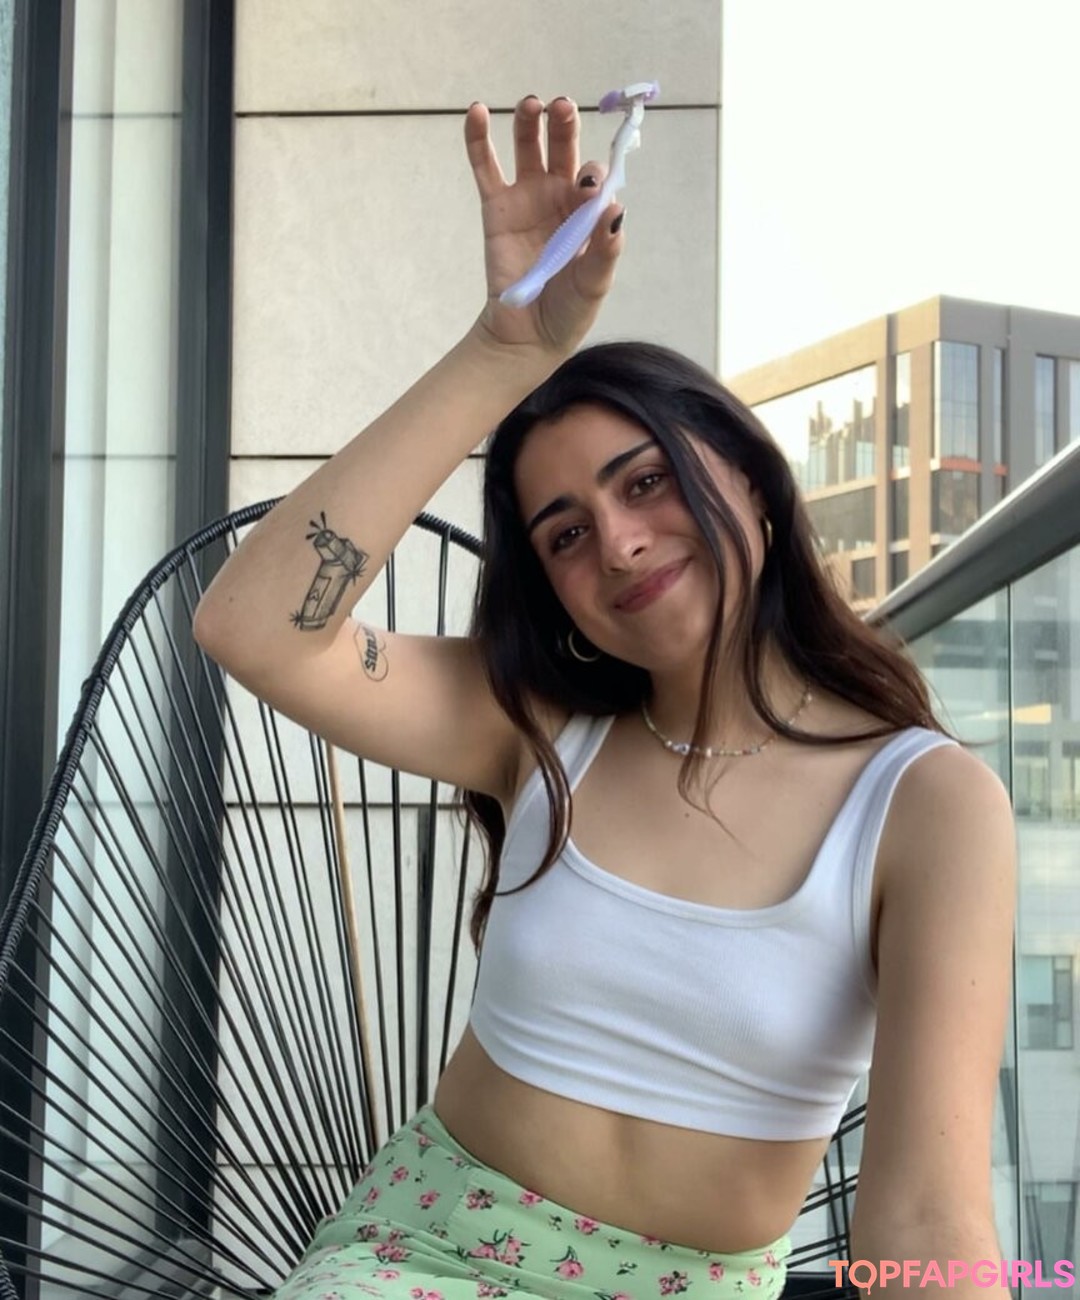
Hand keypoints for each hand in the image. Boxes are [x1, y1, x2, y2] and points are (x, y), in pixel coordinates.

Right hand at [464, 95, 623, 357]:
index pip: (593, 178)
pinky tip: (476, 112)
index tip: (586, 184)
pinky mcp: (496, 208)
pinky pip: (485, 167)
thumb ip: (606, 248)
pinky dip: (479, 139)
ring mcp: (527, 198)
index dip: (591, 174)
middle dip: (564, 124)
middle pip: (563, 148)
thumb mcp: (595, 283)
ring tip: (531, 103)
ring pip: (528, 147)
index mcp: (588, 212)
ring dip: (529, 121)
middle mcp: (560, 197)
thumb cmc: (568, 311)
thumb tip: (616, 208)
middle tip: (562, 106)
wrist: (527, 336)